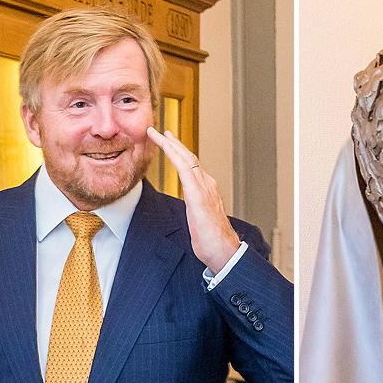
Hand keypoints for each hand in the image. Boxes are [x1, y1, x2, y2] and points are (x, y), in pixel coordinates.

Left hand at [147, 127, 239, 272]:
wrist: (224, 252)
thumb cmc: (213, 241)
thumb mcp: (200, 221)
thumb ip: (195, 210)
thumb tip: (191, 209)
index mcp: (206, 191)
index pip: (191, 166)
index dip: (178, 153)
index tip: (167, 143)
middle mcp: (207, 185)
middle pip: (188, 157)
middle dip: (172, 142)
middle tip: (159, 130)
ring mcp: (204, 188)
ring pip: (186, 159)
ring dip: (171, 145)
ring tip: (158, 134)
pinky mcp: (198, 195)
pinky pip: (184, 169)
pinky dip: (174, 156)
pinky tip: (166, 148)